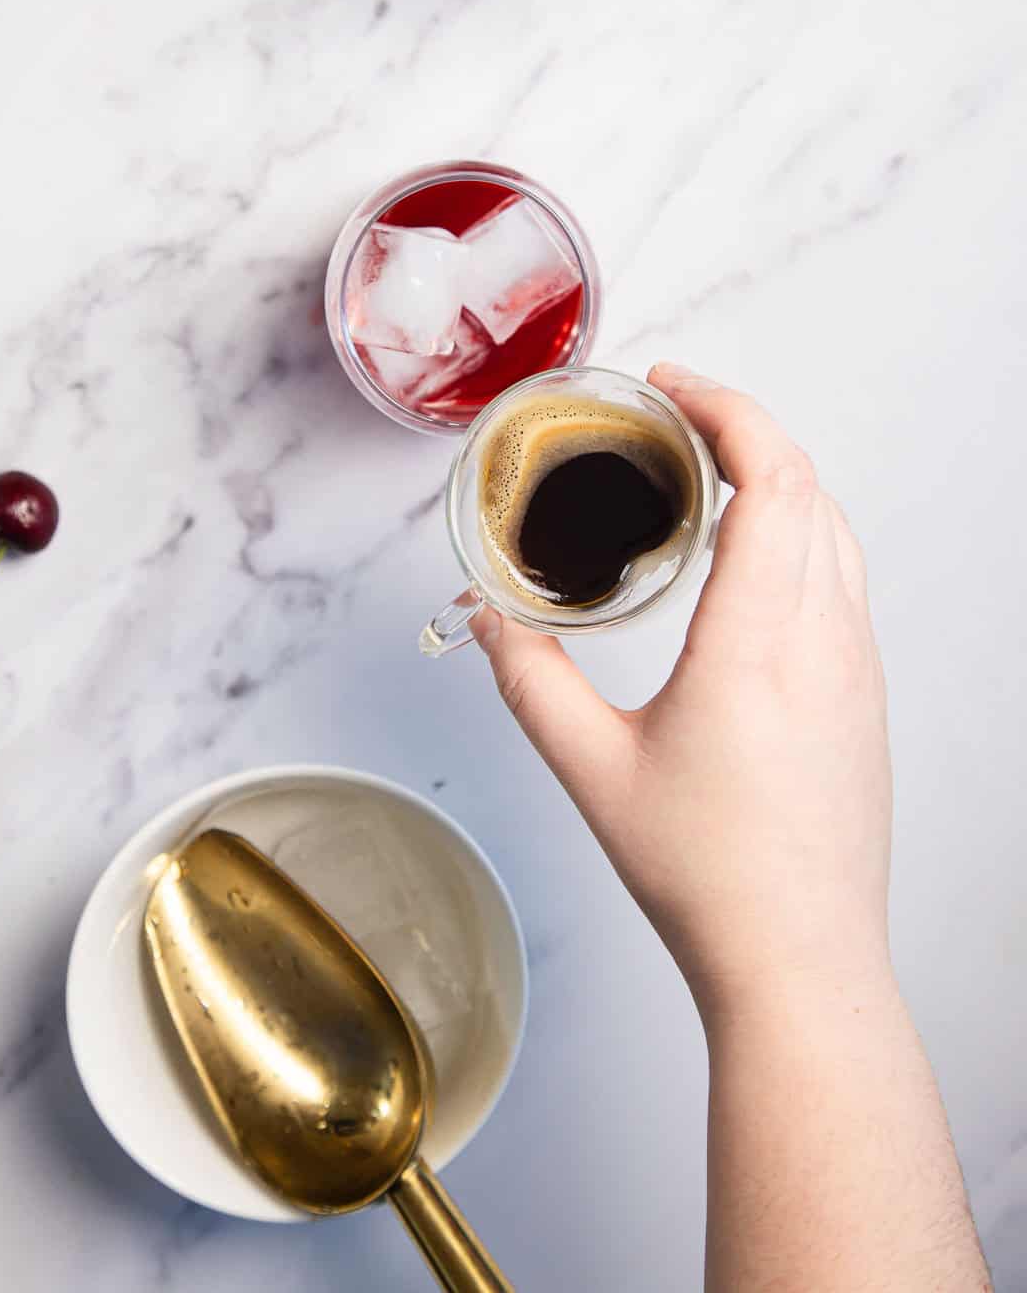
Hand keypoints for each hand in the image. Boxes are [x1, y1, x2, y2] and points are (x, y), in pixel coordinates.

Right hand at [470, 363, 892, 1016]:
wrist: (798, 959)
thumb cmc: (706, 875)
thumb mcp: (591, 771)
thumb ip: (529, 680)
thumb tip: (485, 618)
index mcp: (758, 644)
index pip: (773, 481)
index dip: (728, 411)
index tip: (671, 389)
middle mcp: (823, 641)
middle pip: (809, 487)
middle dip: (744, 429)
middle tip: (675, 417)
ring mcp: (856, 668)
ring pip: (835, 529)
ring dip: (778, 478)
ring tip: (709, 471)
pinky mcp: (864, 696)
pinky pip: (844, 576)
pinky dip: (800, 530)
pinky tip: (751, 556)